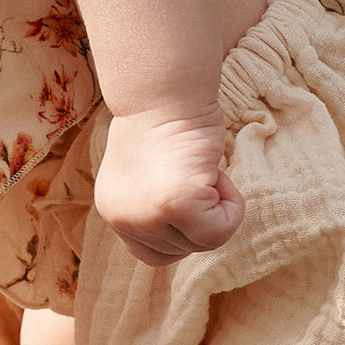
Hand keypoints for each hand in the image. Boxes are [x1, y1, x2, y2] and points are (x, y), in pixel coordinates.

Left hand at [94, 105, 243, 263]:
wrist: (165, 91)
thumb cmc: (164, 119)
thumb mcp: (148, 174)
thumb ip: (156, 204)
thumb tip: (183, 223)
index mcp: (114, 211)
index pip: (152, 253)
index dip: (181, 231)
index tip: (187, 192)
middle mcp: (121, 219)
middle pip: (181, 251)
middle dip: (202, 216)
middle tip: (196, 172)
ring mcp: (145, 216)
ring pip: (204, 243)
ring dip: (218, 206)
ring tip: (202, 169)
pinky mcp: (172, 206)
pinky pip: (219, 230)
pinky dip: (231, 205)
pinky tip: (215, 174)